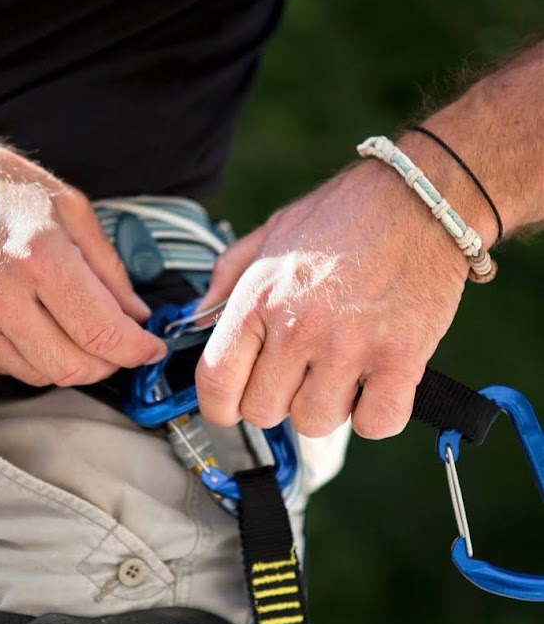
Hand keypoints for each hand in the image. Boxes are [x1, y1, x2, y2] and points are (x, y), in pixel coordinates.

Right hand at [0, 128, 165, 385]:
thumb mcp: (69, 207)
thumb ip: (109, 268)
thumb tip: (136, 314)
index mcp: (40, 258)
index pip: (102, 332)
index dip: (137, 350)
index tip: (151, 348)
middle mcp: (3, 296)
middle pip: (74, 367)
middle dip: (109, 363)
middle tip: (119, 345)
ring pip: (43, 375)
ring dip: (73, 363)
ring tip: (78, 332)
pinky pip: (10, 368)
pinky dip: (36, 358)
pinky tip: (40, 328)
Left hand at [195, 156, 470, 438]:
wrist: (423, 199)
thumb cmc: (347, 215)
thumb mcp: (272, 234)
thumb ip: (228, 278)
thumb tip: (199, 317)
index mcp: (259, 298)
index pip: (216, 384)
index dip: (220, 406)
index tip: (233, 404)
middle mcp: (299, 327)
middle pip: (264, 413)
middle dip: (279, 399)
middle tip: (302, 371)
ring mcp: (350, 346)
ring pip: (316, 423)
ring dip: (328, 404)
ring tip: (343, 367)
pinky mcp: (401, 359)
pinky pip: (375, 424)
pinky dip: (375, 414)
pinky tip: (377, 383)